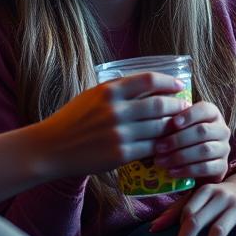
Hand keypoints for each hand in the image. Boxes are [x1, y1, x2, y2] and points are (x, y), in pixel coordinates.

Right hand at [36, 71, 187, 179]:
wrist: (51, 148)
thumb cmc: (73, 119)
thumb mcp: (93, 95)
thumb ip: (119, 90)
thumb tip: (150, 85)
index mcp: (109, 91)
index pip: (149, 80)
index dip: (168, 82)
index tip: (179, 86)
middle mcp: (116, 110)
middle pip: (159, 105)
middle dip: (177, 106)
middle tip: (185, 108)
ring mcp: (119, 133)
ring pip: (158, 128)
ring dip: (173, 128)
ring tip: (180, 127)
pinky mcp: (120, 155)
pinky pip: (150, 148)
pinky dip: (161, 146)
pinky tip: (166, 145)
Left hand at [153, 101, 230, 182]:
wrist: (197, 164)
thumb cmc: (184, 140)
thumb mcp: (180, 127)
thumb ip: (173, 120)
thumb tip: (157, 119)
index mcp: (213, 114)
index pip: (205, 109)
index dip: (189, 115)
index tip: (172, 123)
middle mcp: (222, 130)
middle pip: (202, 131)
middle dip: (178, 139)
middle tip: (158, 147)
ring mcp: (224, 149)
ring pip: (204, 150)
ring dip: (180, 156)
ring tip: (161, 161)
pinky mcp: (222, 167)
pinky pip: (205, 168)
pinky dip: (186, 170)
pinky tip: (171, 172)